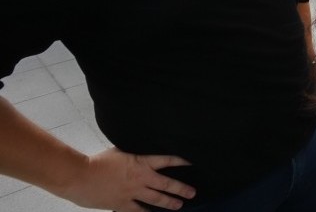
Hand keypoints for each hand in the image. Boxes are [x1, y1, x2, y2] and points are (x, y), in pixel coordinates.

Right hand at [61, 148, 193, 211]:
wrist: (79, 176)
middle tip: (192, 192)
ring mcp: (132, 192)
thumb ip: (132, 155)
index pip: (167, 160)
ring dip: (169, 202)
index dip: (181, 162)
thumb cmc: (96, 162)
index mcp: (141, 162)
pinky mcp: (122, 204)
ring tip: (179, 205)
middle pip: (167, 184)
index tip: (192, 164)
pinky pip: (138, 210)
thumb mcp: (119, 152)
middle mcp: (141, 178)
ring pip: (156, 199)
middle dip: (181, 189)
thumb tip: (139, 154)